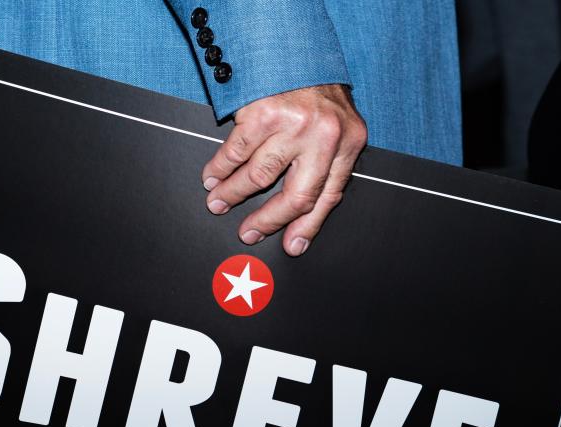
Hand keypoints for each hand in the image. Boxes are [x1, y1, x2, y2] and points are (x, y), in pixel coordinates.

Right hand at [202, 84, 367, 256]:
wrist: (297, 47)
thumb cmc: (316, 92)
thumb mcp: (336, 130)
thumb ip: (325, 169)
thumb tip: (302, 224)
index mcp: (347, 145)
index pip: (327, 197)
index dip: (306, 227)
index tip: (291, 246)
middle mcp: (324, 137)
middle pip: (295, 195)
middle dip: (267, 220)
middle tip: (248, 233)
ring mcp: (293, 124)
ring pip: (259, 175)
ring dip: (233, 194)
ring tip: (218, 202)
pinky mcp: (263, 112)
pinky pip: (237, 151)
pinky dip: (221, 168)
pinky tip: (213, 177)